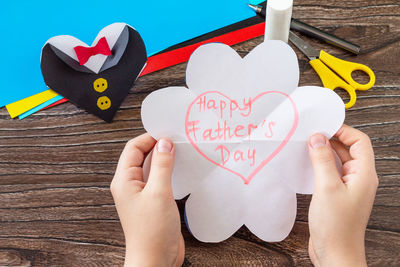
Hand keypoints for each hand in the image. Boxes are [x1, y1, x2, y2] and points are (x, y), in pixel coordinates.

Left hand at [110, 134, 183, 266]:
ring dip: (164, 159)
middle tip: (177, 140)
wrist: (156, 259)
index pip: (133, 148)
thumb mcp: (158, 192)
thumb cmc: (152, 232)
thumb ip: (161, 165)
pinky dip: (169, 171)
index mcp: (124, 180)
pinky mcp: (154, 201)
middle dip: (158, 146)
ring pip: (152, 167)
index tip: (167, 133)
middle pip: (142, 156)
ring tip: (181, 152)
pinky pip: (159, 179)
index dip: (149, 138)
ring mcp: (142, 194)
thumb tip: (164, 143)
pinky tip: (181, 170)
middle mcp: (131, 185)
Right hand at [307, 125, 377, 266]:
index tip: (324, 126)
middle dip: (330, 139)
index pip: (359, 142)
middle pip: (348, 149)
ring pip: (338, 161)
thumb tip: (317, 138)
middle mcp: (359, 178)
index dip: (343, 131)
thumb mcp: (327, 187)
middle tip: (310, 135)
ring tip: (306, 147)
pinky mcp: (337, 194)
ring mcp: (348, 187)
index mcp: (364, 175)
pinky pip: (330, 172)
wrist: (335, 253)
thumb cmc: (336, 226)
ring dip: (324, 152)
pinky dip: (320, 165)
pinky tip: (307, 164)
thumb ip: (322, 160)